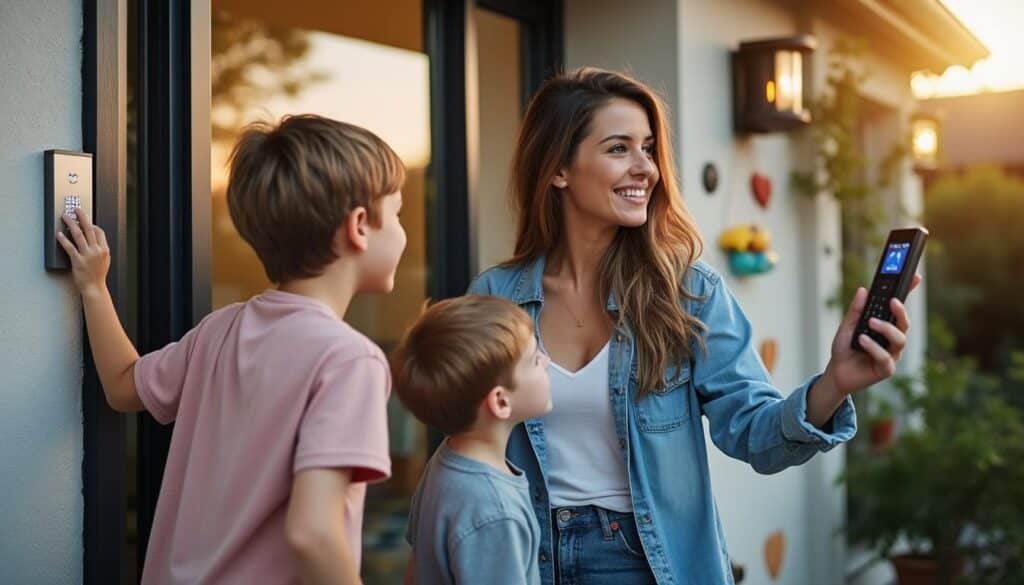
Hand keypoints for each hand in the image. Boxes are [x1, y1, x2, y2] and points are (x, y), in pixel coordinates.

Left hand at [56, 208, 109, 297]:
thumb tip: (94, 240)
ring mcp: (87, 255)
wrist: (94, 288)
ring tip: (65, 217)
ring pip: (78, 235)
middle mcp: (96, 250)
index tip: (85, 222)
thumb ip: (100, 249)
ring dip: (71, 224)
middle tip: (76, 209)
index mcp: (104, 250)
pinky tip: (59, 234)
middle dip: (82, 217)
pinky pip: (70, 247)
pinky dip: (64, 239)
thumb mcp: (105, 261)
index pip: (99, 231)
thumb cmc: (97, 276)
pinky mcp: (77, 260)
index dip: (92, 224)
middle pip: (89, 229)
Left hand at [823, 275, 921, 395]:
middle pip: (905, 323)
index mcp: (885, 326)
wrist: (836, 372)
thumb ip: (855, 310)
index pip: (899, 308)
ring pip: (900, 339)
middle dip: (901, 311)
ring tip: (870, 324)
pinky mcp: (886, 369)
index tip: (915, 277)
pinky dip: (873, 347)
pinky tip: (862, 341)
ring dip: (886, 329)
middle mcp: (892, 339)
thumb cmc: (844, 348)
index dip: (909, 292)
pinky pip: (886, 357)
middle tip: (892, 301)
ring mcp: (892, 354)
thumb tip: (863, 290)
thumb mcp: (846, 326)